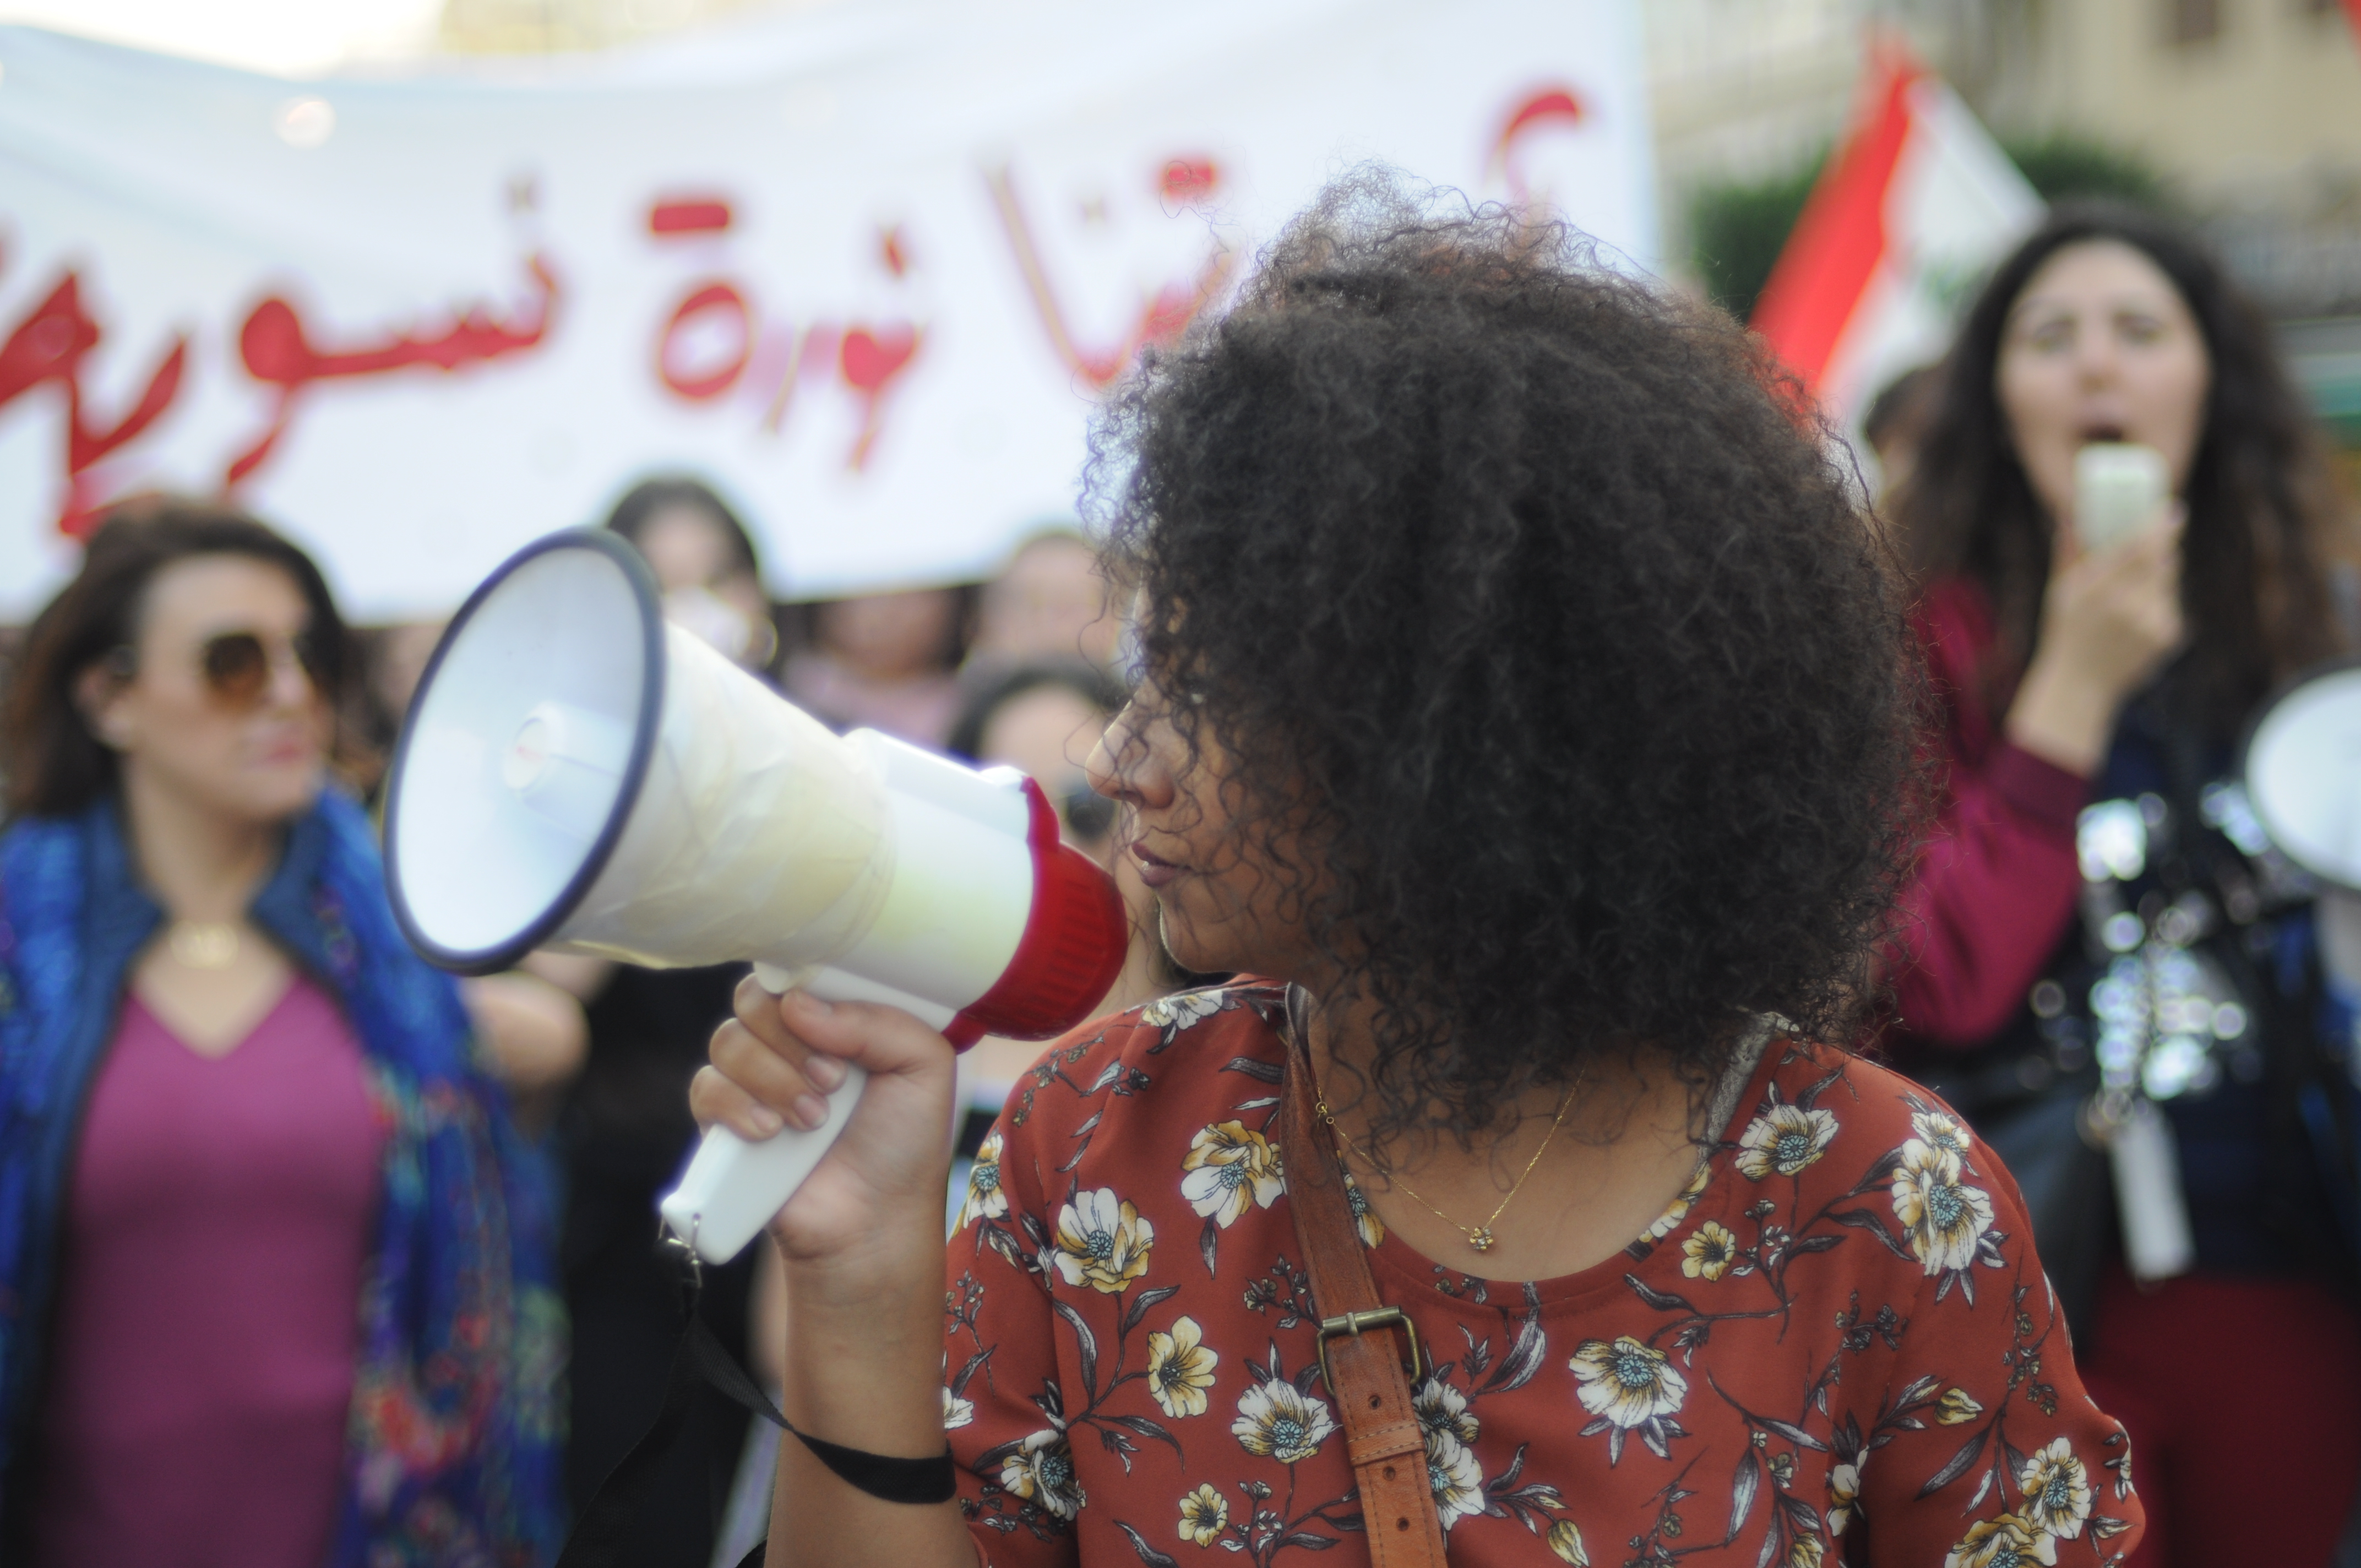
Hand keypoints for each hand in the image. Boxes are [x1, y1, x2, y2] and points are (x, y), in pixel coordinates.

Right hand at [689, 978, 957, 1269]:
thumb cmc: (905, 1143)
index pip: (800, 967)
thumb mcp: (924, 1067)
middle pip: (756, 996)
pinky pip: (705, 1087)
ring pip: (728, 1040)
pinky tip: (770, 1133)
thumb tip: (800, 1006)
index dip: (806, 985)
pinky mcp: (725, 1119)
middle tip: (832, 1082)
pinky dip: (736, 1106)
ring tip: (812, 1120)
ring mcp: (756, 1078)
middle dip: (792, 1039)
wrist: (874, 1220)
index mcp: (839, 1016)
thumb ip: (878, 1020)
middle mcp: (793, 1039)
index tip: (828, 1022)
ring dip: (773, 1078)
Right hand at [2005, 507, 2184, 776]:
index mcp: (2095, 590)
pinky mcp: (2167, 635)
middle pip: (2161, 559)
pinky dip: (2160, 599)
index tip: (2172, 510)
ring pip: (2169, 580)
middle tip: (2164, 529)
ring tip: (2135, 586)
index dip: (2158, 526)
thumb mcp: (2059, 591)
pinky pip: (2171, 603)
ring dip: (2160, 572)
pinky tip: (2138, 615)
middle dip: (2164, 542)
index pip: (2138, 548)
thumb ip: (2069, 553)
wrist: (2081, 684)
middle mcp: (2126, 605)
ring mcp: (2150, 622)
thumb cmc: (2066, 633)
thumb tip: (2071, 515)